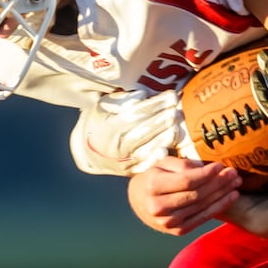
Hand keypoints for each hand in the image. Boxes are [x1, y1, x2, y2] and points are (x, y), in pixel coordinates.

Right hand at [70, 88, 189, 176]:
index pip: (134, 115)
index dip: (154, 105)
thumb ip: (121, 100)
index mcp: (108, 129)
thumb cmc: (101, 122)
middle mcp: (115, 147)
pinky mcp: (131, 172)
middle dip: (162, 120)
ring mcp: (123, 162)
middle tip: (177, 110)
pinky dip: (157, 158)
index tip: (171, 95)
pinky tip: (168, 149)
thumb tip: (141, 95)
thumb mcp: (105, 107)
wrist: (91, 151)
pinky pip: (146, 166)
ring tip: (177, 126)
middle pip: (142, 132)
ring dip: (164, 138)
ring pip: (146, 150)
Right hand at [126, 157, 241, 235]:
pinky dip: (219, 207)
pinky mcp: (178, 231)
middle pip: (196, 194)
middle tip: (234, 173)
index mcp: (153, 187)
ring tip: (236, 183)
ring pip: (202, 206)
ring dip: (222, 194)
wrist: (140, 201)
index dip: (206, 174)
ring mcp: (168, 222)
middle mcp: (159, 207)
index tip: (221, 165)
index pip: (186, 181)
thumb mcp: (163, 164)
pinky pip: (202, 218)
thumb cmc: (155, 177)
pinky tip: (231, 197)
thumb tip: (204, 168)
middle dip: (218, 183)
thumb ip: (182, 164)